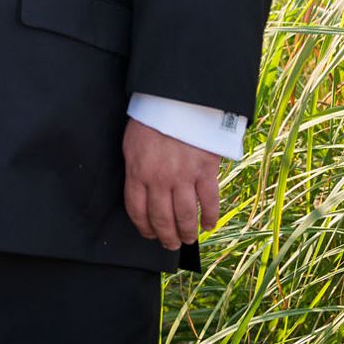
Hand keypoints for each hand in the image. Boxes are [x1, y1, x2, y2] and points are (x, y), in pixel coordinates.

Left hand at [121, 118, 220, 249]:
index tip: (148, 234)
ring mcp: (184, 176)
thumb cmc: (152, 118)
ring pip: (185, 215)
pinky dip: (210, 217)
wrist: (178, 98)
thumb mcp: (132, 143)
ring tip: (187, 239)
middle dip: (165, 236)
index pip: (137, 209)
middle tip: (169, 244)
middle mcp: (160, 179)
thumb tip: (140, 191)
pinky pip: (209, 201)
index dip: (143, 226)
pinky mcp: (205, 171)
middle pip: (162, 218)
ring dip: (186, 232)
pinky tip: (209, 224)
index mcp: (138, 171)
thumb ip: (136, 169)